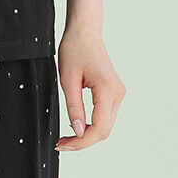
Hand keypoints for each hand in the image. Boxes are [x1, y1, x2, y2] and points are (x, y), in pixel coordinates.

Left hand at [55, 23, 125, 150]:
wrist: (85, 32)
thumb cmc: (74, 50)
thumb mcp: (67, 80)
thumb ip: (74, 107)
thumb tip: (78, 132)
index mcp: (107, 90)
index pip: (99, 128)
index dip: (81, 142)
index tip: (62, 145)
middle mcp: (117, 94)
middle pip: (104, 130)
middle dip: (83, 141)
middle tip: (60, 144)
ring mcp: (118, 93)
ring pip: (106, 126)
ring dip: (87, 135)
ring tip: (66, 137)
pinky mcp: (113, 93)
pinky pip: (105, 116)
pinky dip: (91, 126)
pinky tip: (76, 127)